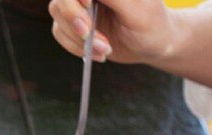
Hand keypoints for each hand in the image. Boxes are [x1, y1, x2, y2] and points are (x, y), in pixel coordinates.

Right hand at [48, 0, 173, 62]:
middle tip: (90, 37)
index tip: (88, 11)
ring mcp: (81, 5)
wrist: (152, 46)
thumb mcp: (138, 12)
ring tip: (105, 49)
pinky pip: (59, 32)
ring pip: (58, 15)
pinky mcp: (74, 23)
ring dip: (77, 38)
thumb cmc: (152, 27)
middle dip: (75, 20)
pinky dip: (76, 47)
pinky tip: (98, 53)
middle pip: (63, 0)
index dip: (77, 1)